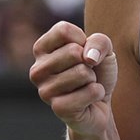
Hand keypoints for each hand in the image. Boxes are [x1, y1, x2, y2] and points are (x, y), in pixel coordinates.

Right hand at [30, 21, 117, 136]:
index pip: (63, 30)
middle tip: (85, 73)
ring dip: (93, 79)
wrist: (101, 104)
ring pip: (82, 72)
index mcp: (41, 50)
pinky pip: (90, 91)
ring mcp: (45, 91)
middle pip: (73, 51)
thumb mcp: (103, 49)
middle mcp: (37, 70)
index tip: (83, 52)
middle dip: (90, 62)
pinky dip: (98, 93)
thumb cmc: (97, 71)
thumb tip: (88, 57)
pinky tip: (89, 100)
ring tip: (85, 86)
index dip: (83, 40)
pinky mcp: (58, 108)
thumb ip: (99, 41)